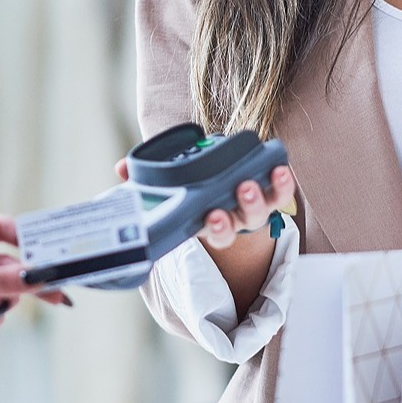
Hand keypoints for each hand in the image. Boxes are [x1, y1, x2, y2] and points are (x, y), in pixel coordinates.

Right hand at [115, 158, 297, 251]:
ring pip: (260, 210)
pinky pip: (280, 192)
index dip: (215, 227)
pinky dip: (281, 182)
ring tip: (251, 183)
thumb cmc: (192, 190)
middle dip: (235, 213)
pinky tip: (280, 168)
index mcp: (208, 222)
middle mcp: (233, 219)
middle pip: (238, 224)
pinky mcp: (270, 193)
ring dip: (257, 197)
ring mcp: (253, 207)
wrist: (222, 190)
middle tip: (233, 198)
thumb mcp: (165, 186)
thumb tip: (120, 169)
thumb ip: (142, 179)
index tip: (212, 217)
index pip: (213, 234)